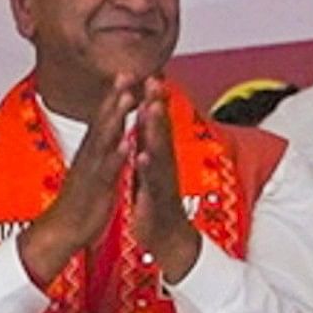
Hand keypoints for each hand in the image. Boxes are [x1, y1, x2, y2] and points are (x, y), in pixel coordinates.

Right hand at [15, 82, 136, 287]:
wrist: (61, 231)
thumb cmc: (79, 202)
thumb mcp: (90, 171)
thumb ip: (99, 152)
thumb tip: (108, 135)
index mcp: (91, 152)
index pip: (103, 118)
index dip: (114, 95)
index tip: (125, 73)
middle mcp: (90, 156)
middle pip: (103, 121)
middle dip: (115, 96)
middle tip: (126, 72)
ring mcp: (92, 170)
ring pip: (104, 140)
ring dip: (115, 118)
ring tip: (127, 97)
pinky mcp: (96, 189)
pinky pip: (107, 170)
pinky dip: (116, 156)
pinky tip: (126, 143)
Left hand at [128, 83, 204, 285]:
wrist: (169, 238)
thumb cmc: (157, 202)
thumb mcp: (151, 169)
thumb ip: (150, 146)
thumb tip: (148, 123)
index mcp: (158, 156)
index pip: (155, 123)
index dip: (153, 99)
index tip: (149, 75)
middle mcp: (163, 164)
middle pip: (160, 129)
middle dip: (157, 105)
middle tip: (154, 80)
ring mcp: (162, 180)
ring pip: (159, 150)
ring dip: (154, 129)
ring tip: (150, 109)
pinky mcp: (157, 198)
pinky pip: (152, 180)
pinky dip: (147, 167)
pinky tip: (143, 155)